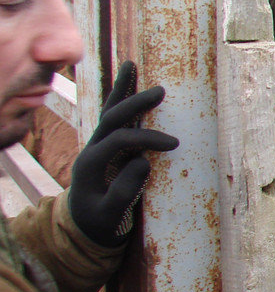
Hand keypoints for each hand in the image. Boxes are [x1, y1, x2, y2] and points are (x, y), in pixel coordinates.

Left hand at [68, 62, 179, 245]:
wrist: (83, 226)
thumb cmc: (99, 223)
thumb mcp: (111, 215)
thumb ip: (124, 191)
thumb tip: (143, 161)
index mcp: (91, 164)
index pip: (119, 141)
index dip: (146, 138)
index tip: (174, 144)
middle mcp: (91, 149)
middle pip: (111, 118)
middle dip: (134, 103)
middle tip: (160, 92)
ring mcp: (97, 145)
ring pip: (108, 111)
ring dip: (121, 89)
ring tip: (131, 65)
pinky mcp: (106, 145)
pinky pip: (113, 117)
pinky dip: (120, 97)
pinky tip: (128, 80)